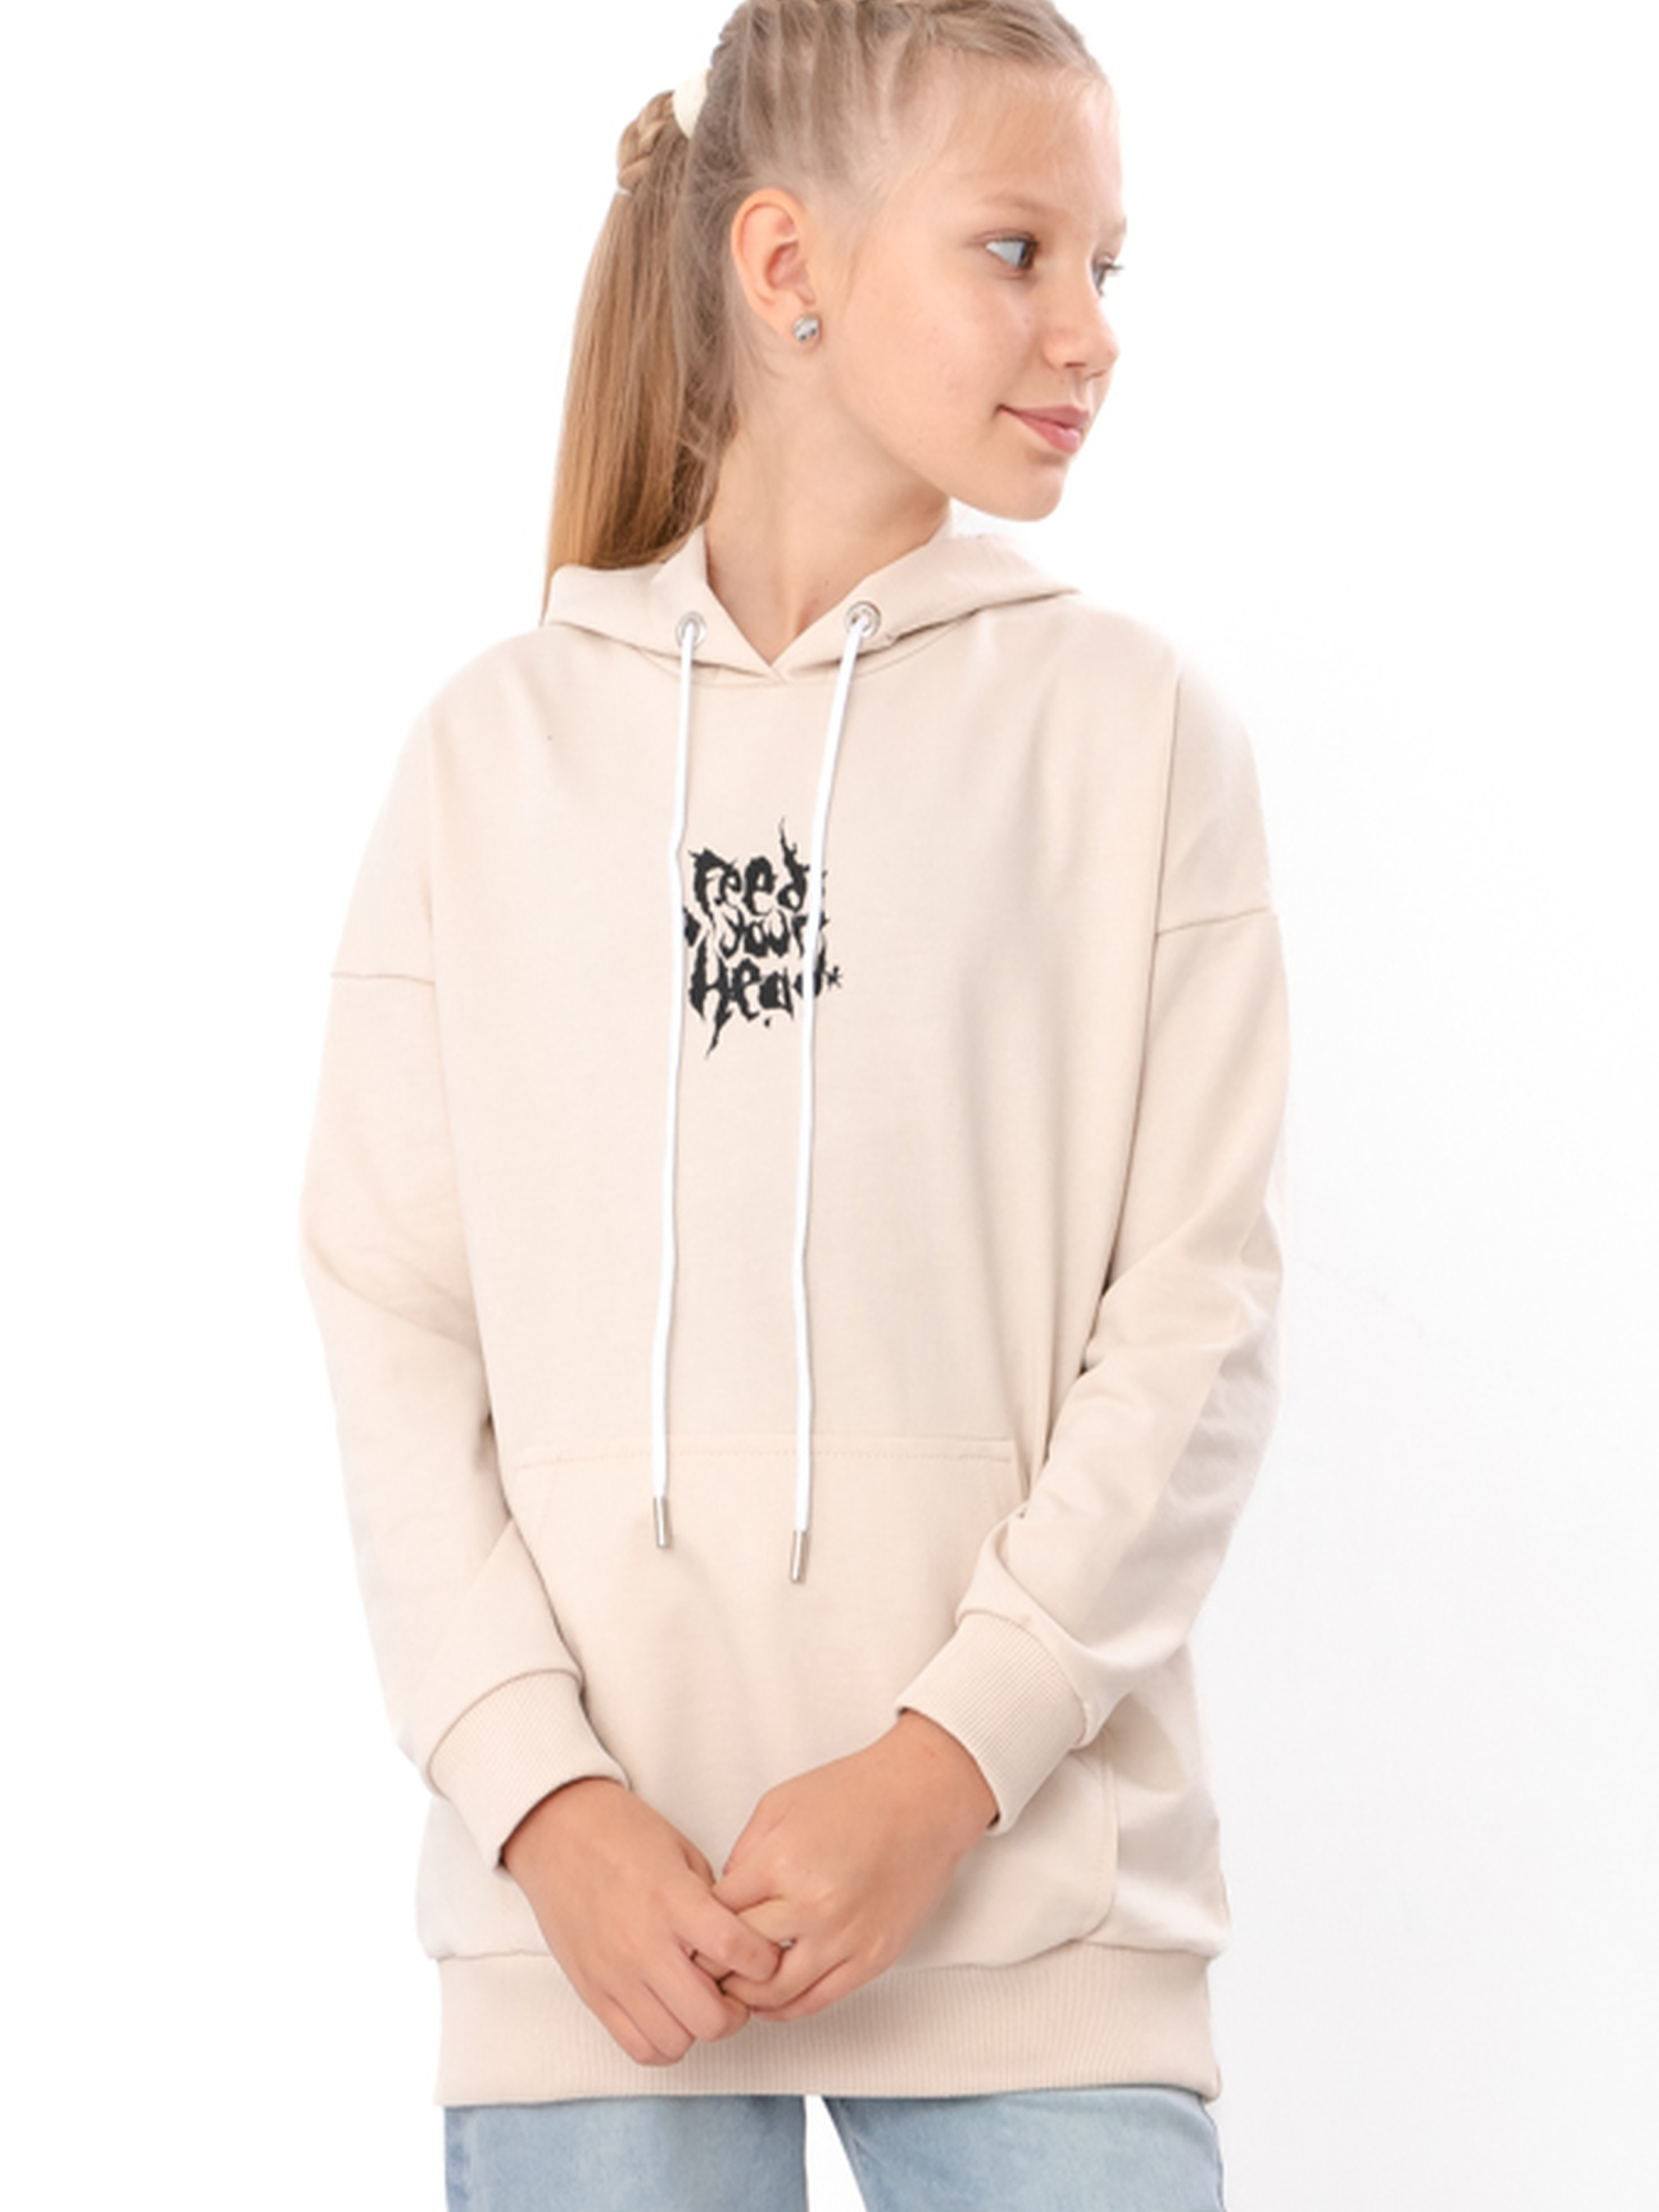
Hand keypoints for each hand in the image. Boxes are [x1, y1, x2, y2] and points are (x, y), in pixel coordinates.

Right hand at [502, 1779, 783, 2066]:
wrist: (557, 1831)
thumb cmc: (622, 1833)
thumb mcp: (683, 1853)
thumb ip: (714, 1902)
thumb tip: (742, 1943)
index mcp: (673, 1900)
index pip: (736, 1951)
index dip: (764, 1961)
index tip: (766, 1956)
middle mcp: (644, 1944)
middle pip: (710, 2017)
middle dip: (737, 2010)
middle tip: (737, 1990)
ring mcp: (615, 1975)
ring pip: (676, 2042)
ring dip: (698, 2029)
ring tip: (701, 2002)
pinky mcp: (593, 1993)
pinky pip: (637, 2047)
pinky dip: (663, 2042)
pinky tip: (671, 2014)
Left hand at [712, 1713, 995, 2022]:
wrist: (923, 1797)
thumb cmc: (855, 1792)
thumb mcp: (779, 1805)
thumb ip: (745, 1855)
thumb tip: (724, 1901)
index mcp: (780, 1863)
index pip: (717, 1919)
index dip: (696, 1931)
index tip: (688, 1937)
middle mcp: (811, 1907)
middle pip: (740, 1961)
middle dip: (713, 1968)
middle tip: (699, 1971)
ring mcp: (845, 1937)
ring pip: (775, 1995)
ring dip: (746, 1997)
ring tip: (732, 1989)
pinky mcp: (872, 1958)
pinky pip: (817, 2001)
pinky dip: (786, 2009)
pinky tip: (770, 2002)